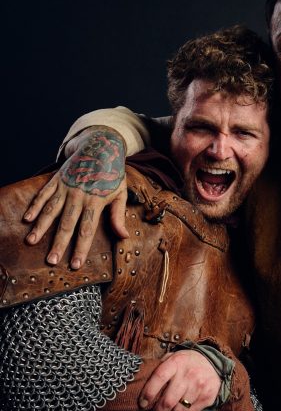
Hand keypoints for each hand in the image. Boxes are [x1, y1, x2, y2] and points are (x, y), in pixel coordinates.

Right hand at [23, 126, 128, 268]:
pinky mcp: (57, 180)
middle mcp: (79, 196)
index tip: (75, 264)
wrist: (101, 147)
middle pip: (67, 224)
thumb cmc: (112, 175)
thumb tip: (123, 236)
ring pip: (51, 210)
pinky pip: (44, 194)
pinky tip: (27, 218)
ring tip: (31, 241)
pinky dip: (35, 206)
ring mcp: (66, 187)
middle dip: (59, 243)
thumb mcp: (121, 194)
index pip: (87, 230)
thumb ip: (118, 216)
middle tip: (52, 260)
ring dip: (41, 226)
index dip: (81, 248)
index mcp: (96, 202)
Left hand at [139, 350, 221, 410]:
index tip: (142, 403)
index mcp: (177, 362)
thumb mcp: (174, 357)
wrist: (213, 363)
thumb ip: (160, 366)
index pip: (159, 377)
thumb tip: (143, 380)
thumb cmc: (187, 362)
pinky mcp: (207, 397)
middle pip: (168, 400)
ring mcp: (199, 386)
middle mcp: (189, 374)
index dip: (148, 392)